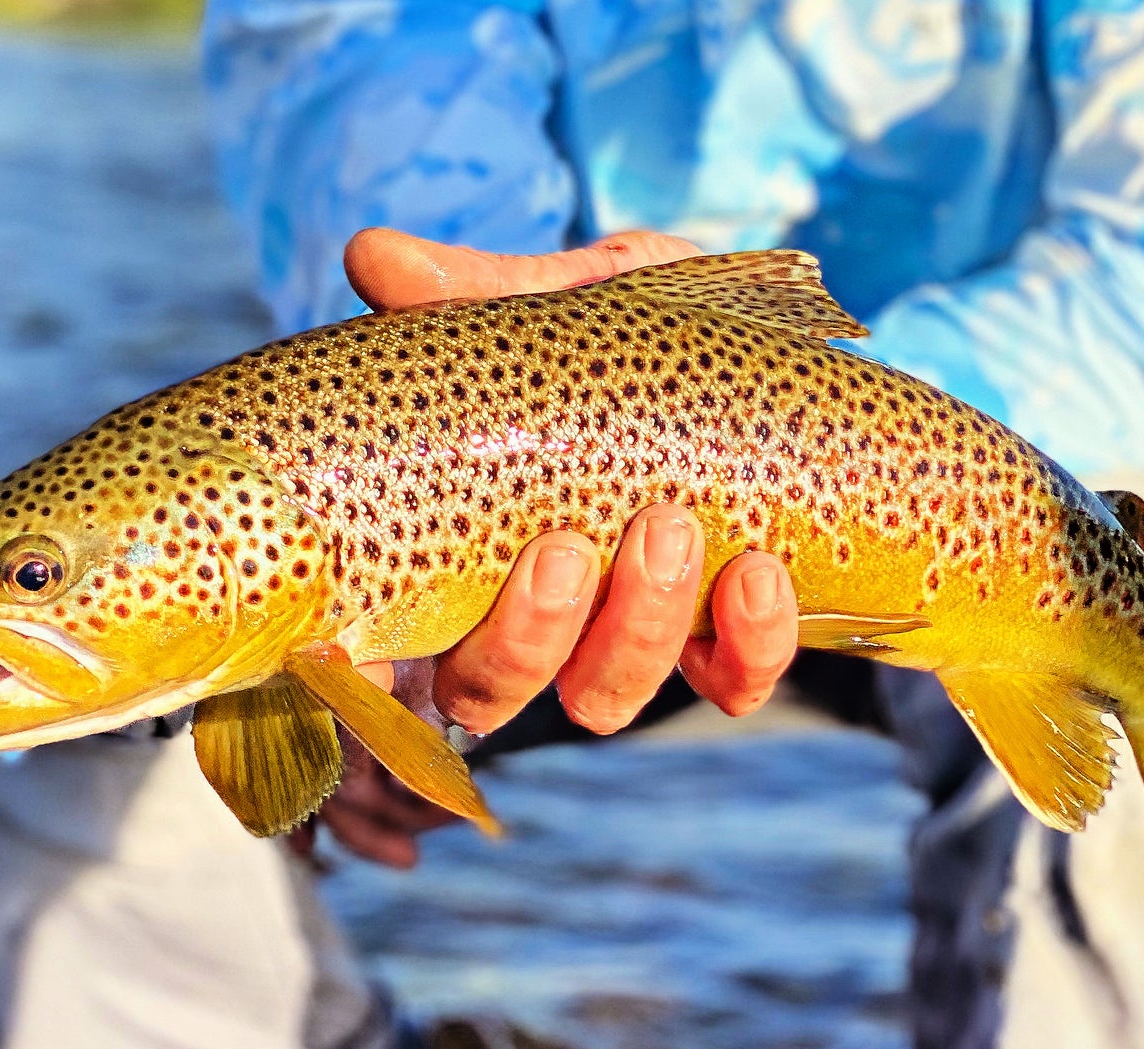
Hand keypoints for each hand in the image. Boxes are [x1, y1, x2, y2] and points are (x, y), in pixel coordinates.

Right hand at [314, 228, 799, 863]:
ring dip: (632, 628)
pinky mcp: (733, 640)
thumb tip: (370, 257)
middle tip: (563, 549)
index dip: (385, 668)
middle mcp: (540, 623)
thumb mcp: (562, 305)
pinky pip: (734, 683)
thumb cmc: (642, 334)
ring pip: (605, 696)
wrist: (773, 346)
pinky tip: (757, 575)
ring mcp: (634, 638)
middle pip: (492, 692)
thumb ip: (473, 294)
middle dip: (527, 638)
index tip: (395, 626)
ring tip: (666, 527)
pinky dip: (747, 645)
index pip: (404, 650)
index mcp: (469, 557)